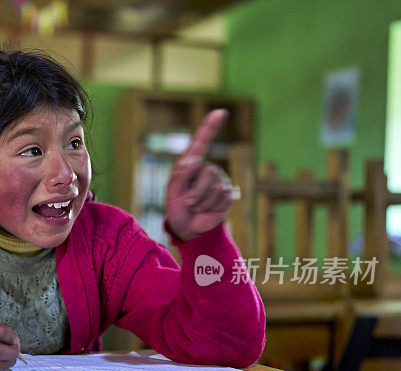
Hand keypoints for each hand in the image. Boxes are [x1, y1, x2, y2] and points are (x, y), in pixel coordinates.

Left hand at [165, 109, 234, 241]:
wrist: (190, 228)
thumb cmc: (177, 209)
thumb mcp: (171, 193)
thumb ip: (179, 176)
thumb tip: (195, 162)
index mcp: (190, 164)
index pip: (202, 141)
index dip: (211, 126)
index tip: (221, 112)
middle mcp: (207, 168)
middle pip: (208, 171)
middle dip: (195, 192)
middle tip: (188, 203)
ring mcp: (220, 180)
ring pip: (215, 186)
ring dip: (202, 202)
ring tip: (196, 207)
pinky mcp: (228, 193)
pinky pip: (223, 197)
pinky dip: (212, 208)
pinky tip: (208, 210)